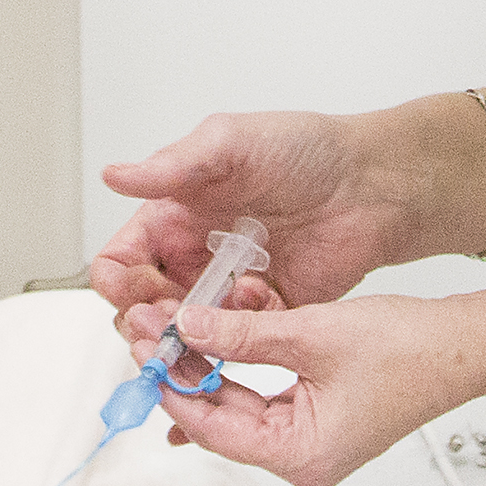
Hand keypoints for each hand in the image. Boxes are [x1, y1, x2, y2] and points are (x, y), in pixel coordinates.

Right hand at [89, 110, 421, 327]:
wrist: (371, 184)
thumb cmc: (305, 150)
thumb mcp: (230, 142)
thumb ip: (172, 167)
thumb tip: (113, 175)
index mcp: (174, 215)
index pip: (121, 259)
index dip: (116, 280)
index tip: (128, 289)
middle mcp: (194, 255)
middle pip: (142, 306)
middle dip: (141, 321)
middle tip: (159, 324)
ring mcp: (228, 288)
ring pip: (183, 333)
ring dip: (180, 341)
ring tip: (192, 334)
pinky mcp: (264, 314)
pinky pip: (234, 343)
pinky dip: (231, 339)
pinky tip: (252, 310)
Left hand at [148, 291, 470, 485]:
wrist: (462, 345)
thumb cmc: (408, 351)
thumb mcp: (310, 334)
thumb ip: (242, 334)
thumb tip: (188, 327)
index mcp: (301, 455)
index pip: (213, 427)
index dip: (173, 385)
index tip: (145, 349)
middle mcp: (303, 458)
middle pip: (220, 417)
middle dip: (184, 369)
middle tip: (150, 328)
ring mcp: (310, 440)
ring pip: (238, 403)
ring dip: (208, 363)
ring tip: (174, 325)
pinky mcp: (317, 417)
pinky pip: (262, 396)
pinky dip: (238, 366)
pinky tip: (212, 336)